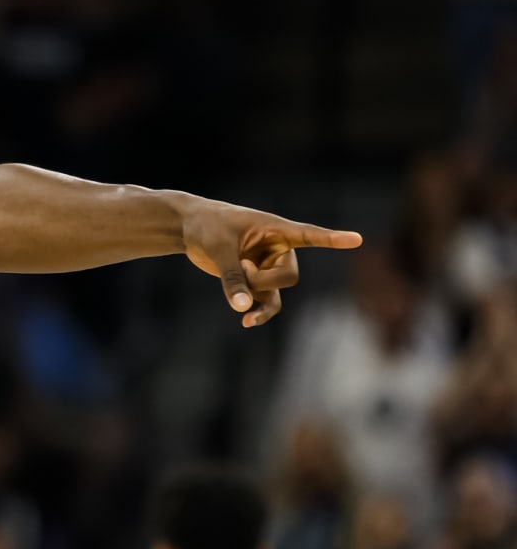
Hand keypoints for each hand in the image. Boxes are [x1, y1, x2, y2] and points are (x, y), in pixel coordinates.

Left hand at [180, 200, 360, 327]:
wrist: (191, 229)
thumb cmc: (208, 227)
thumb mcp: (219, 248)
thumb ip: (231, 277)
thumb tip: (243, 309)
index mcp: (276, 229)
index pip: (309, 235)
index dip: (332, 239)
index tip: (357, 239)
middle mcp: (279, 249)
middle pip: (289, 276)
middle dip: (263, 280)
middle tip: (239, 267)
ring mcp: (269, 266)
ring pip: (276, 292)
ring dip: (255, 292)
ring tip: (235, 273)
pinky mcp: (256, 281)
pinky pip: (267, 302)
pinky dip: (258, 312)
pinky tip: (246, 321)